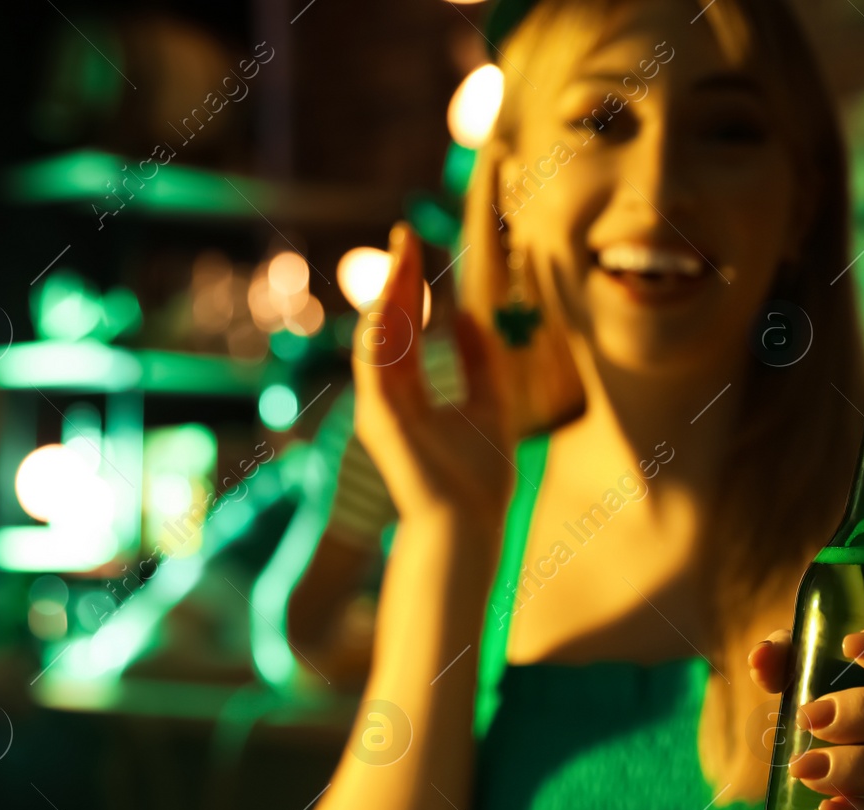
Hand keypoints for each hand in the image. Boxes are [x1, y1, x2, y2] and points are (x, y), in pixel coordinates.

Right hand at [351, 221, 514, 532]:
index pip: (407, 328)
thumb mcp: (491, 402)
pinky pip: (373, 363)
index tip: (415, 247)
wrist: (470, 521)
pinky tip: (391, 294)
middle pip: (389, 324)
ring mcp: (380, 406)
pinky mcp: (378, 418)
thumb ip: (480, 361)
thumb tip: (470, 315)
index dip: (410, 288)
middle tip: (405, 234)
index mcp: (414, 393)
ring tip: (401, 253)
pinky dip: (378, 328)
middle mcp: (391, 395)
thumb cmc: (480, 476)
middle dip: (396, 278)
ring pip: (377, 336)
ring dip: (387, 293)